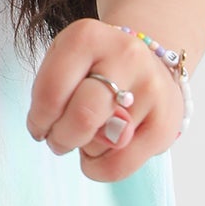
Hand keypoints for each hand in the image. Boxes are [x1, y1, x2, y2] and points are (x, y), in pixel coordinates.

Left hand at [25, 18, 181, 183]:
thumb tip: (55, 131)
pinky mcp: (166, 122)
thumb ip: (51, 90)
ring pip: (100, 144)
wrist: (147, 62)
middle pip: (82, 118)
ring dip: (84, 149)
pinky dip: (100, 168)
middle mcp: (125, 56)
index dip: (38, 120)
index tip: (39, 126)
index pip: (52, 91)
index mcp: (88, 37)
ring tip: (90, 132)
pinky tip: (101, 151)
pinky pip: (120, 166)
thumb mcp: (65, 60)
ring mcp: (151, 88)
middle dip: (60, 138)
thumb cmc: (94, 66)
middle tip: (58, 138)